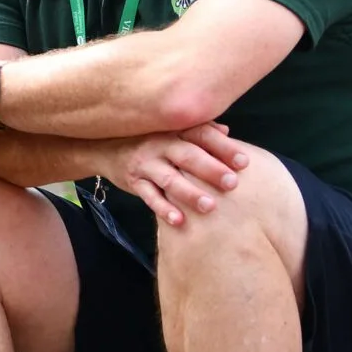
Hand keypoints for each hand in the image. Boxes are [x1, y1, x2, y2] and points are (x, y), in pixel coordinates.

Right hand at [105, 124, 250, 227]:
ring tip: (209, 206)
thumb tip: (226, 131)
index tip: (244, 162)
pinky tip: (179, 220)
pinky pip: (150, 196)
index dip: (223, 147)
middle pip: (187, 155)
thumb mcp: (171, 131)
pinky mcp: (134, 182)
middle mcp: (159, 144)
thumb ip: (199, 131)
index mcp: (174, 130)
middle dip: (210, 169)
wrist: (107, 148)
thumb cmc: (150, 140)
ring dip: (189, 193)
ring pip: (169, 179)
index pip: (201, 135)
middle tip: (232, 183)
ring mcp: (146, 163)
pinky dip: (164, 209)